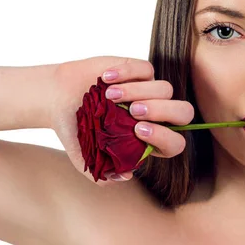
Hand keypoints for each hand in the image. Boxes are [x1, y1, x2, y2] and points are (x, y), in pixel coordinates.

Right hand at [49, 56, 194, 185]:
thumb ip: (103, 172)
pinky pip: (146, 69)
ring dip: (138, 91)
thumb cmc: (76, 129)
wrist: (59, 98)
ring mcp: (150, 90)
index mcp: (150, 139)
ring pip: (165, 89)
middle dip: (163, 111)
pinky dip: (127, 72)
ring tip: (109, 96)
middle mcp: (156, 114)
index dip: (164, 138)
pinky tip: (105, 78)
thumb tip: (126, 176)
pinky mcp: (139, 70)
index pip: (175, 143)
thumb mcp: (84, 156)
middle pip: (184, 113)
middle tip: (134, 111)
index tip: (137, 131)